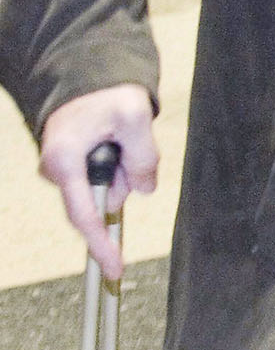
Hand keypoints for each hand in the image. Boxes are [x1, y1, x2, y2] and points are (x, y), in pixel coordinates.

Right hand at [39, 84, 158, 280]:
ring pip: (109, 187)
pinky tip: (118, 140)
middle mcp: (57, 170)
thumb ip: (143, 156)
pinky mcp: (73, 169)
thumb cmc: (108, 95)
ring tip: (122, 135)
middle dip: (126, 179)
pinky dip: (120, 164)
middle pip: (104, 198)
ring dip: (125, 169)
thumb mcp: (135, 117)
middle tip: (131, 141)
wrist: (89, 80)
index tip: (114, 269)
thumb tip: (143, 189)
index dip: (101, 243)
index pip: (84, 215)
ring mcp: (64, 171)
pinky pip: (107, 178)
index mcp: (64, 161)